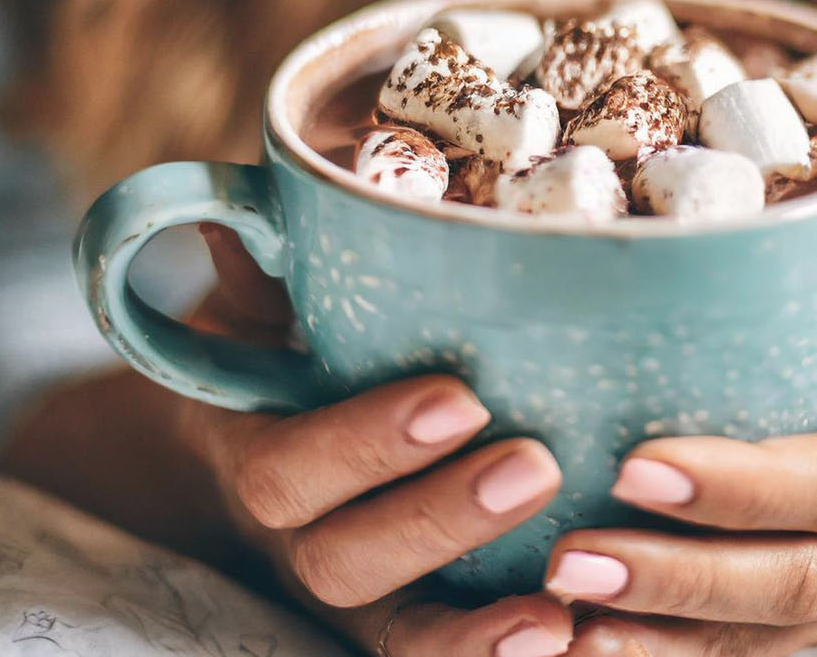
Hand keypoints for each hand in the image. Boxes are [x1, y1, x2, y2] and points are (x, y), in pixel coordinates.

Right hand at [181, 226, 574, 656]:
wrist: (270, 437)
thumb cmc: (286, 348)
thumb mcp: (263, 306)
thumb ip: (261, 268)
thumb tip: (244, 203)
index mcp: (255, 452)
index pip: (287, 470)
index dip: (364, 444)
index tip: (457, 397)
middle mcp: (298, 537)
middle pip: (343, 560)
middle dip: (440, 517)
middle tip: (535, 462)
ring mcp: (356, 592)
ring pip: (397, 629)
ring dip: (477, 619)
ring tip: (564, 591)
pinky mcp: (411, 618)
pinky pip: (441, 654)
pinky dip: (497, 653)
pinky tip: (572, 634)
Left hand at [546, 244, 816, 656]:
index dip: (746, 488)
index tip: (637, 468)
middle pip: (799, 582)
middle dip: (682, 577)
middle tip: (573, 560)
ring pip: (763, 636)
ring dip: (658, 630)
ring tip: (562, 606)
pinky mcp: (807, 627)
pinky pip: (737, 655)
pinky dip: (660, 651)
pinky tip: (581, 639)